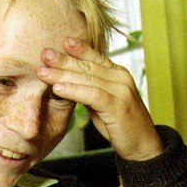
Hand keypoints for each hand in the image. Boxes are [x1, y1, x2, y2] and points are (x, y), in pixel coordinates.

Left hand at [38, 37, 162, 160]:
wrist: (143, 145)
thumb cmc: (121, 125)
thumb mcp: (102, 104)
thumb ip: (88, 92)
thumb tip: (67, 84)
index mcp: (118, 75)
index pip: (95, 58)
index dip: (78, 49)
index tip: (60, 41)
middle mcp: (120, 78)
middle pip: (87, 66)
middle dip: (64, 60)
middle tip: (44, 53)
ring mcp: (121, 91)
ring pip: (87, 78)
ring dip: (63, 75)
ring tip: (43, 72)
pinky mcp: (118, 106)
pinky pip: (92, 95)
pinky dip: (74, 91)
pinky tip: (58, 89)